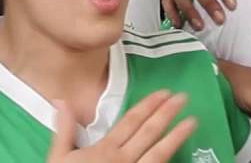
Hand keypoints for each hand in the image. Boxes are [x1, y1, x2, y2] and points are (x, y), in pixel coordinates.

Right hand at [47, 91, 195, 161]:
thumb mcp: (58, 157)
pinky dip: (169, 162)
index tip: (164, 93)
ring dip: (177, 136)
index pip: (131, 122)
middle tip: (183, 98)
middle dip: (167, 114)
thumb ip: (64, 130)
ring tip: (192, 122)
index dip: (148, 106)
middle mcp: (123, 160)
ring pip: (160, 154)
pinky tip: (181, 156)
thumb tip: (62, 101)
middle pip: (149, 133)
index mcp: (105, 149)